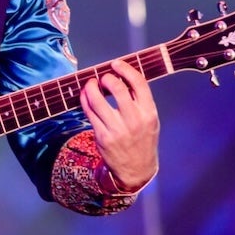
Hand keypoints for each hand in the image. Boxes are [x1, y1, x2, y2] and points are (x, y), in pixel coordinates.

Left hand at [79, 59, 159, 192]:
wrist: (136, 170)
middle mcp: (134, 120)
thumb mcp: (150, 120)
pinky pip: (89, 112)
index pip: (139, 84)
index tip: (116, 64)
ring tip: (91, 84)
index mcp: (149, 113)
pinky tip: (86, 95)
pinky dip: (85, 100)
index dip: (125, 69)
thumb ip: (140, 100)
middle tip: (103, 78)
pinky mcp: (102, 137)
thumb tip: (121, 76)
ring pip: (97, 100)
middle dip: (107, 78)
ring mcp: (117, 129)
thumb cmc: (142, 139)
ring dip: (91, 87)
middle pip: (117, 89)